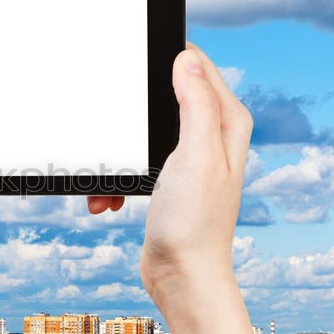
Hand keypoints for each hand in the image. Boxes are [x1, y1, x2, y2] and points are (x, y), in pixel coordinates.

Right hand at [88, 43, 250, 304]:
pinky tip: (109, 197)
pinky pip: (133, 163)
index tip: (134, 65)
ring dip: (119, 153)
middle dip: (132, 115)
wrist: (181, 275)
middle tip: (114, 127)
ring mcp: (187, 159)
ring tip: (108, 179)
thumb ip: (196, 104)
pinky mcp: (167, 180)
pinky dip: (118, 178)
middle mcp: (210, 136)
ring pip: (141, 133)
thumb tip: (186, 58)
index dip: (167, 59)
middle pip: (163, 98)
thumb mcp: (196, 155)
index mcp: (225, 122)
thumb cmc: (193, 223)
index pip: (197, 66)